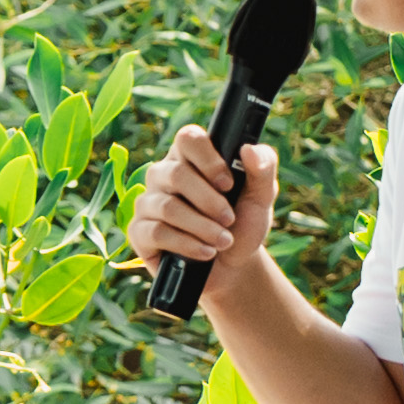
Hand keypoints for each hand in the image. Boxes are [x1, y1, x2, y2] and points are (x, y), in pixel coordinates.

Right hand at [129, 129, 275, 277]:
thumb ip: (263, 169)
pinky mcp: (139, 232)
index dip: (208, 159)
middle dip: (210, 201)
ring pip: (168, 207)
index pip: (188, 138)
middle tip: (230, 219)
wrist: (233, 265)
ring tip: (224, 241)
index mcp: (189, 158)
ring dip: (202, 227)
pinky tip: (206, 252)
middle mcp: (163, 175)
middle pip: (176, 174)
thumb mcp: (261, 197)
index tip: (228, 183)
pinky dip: (187, 245)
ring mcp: (148, 203)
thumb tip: (249, 149)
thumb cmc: (243, 224)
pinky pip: (157, 233)